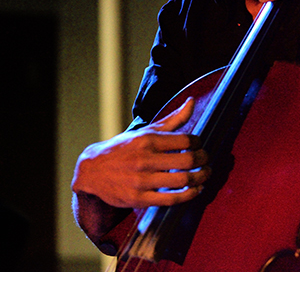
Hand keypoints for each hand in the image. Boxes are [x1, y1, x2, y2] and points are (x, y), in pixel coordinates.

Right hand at [72, 97, 210, 208]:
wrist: (92, 170)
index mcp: (148, 140)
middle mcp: (145, 159)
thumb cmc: (124, 149)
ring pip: (182, 180)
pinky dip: (189, 195)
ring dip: (201, 178)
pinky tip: (196, 190)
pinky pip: (171, 199)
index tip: (200, 146)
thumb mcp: (146, 131)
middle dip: (204, 160)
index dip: (199, 143)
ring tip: (205, 175)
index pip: (186, 140)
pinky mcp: (139, 199)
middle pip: (188, 160)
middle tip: (207, 161)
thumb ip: (172, 119)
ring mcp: (141, 180)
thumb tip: (192, 101)